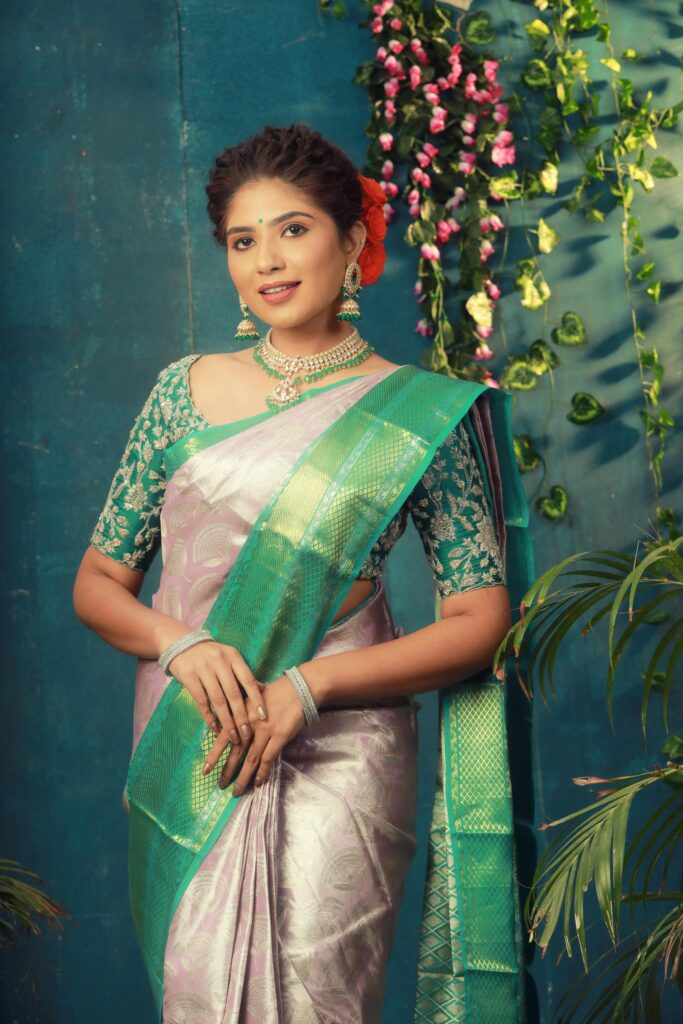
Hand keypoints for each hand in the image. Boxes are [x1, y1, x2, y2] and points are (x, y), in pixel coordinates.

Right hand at [167, 637, 267, 743]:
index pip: (248, 679)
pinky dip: (209, 717)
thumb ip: (242, 673)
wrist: (181, 644)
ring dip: (226, 721)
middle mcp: (220, 661)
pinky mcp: (189, 676)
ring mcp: (203, 668)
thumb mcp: (228, 657)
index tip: (263, 716)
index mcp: (233, 656)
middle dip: (241, 716)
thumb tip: (264, 690)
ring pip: (218, 700)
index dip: (256, 698)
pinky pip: (201, 701)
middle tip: (247, 734)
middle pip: (233, 693)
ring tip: (233, 736)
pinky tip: (215, 728)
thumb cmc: (211, 654)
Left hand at [202, 673, 313, 794]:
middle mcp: (250, 723)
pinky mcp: (280, 736)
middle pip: (235, 752)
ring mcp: (265, 731)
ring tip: (236, 791)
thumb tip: (231, 709)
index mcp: (241, 712)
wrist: (300, 688)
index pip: (223, 737)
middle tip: (220, 786)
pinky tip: (257, 782)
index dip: (214, 755)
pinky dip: (262, 772)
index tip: (205, 770)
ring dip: (243, 777)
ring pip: (250, 759)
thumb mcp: (254, 693)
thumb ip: (242, 705)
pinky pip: (268, 759)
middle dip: (227, 771)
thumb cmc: (278, 690)